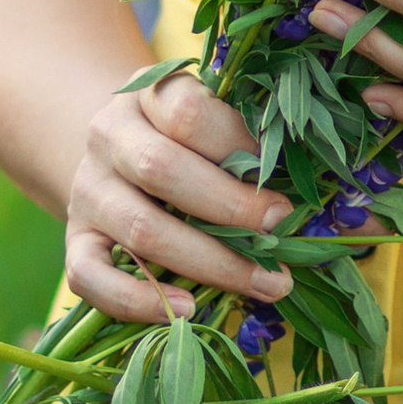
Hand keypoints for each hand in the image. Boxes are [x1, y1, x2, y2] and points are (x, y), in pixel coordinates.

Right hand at [63, 69, 294, 326]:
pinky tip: (187, 309)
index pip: (186, 112)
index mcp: (148, 94)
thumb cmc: (188, 139)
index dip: (237, 145)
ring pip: (139, 228)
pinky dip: (138, 300)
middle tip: (280, 228)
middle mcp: (109, 137)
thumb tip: (326, 195)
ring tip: (267, 283)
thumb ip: (252, 139)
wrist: (117, 154)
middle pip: (160, 168)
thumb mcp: (215, 116)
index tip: (280, 176)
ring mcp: (88, 191)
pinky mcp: (76, 241)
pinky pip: (90, 277)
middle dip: (230, 207)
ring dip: (210, 262)